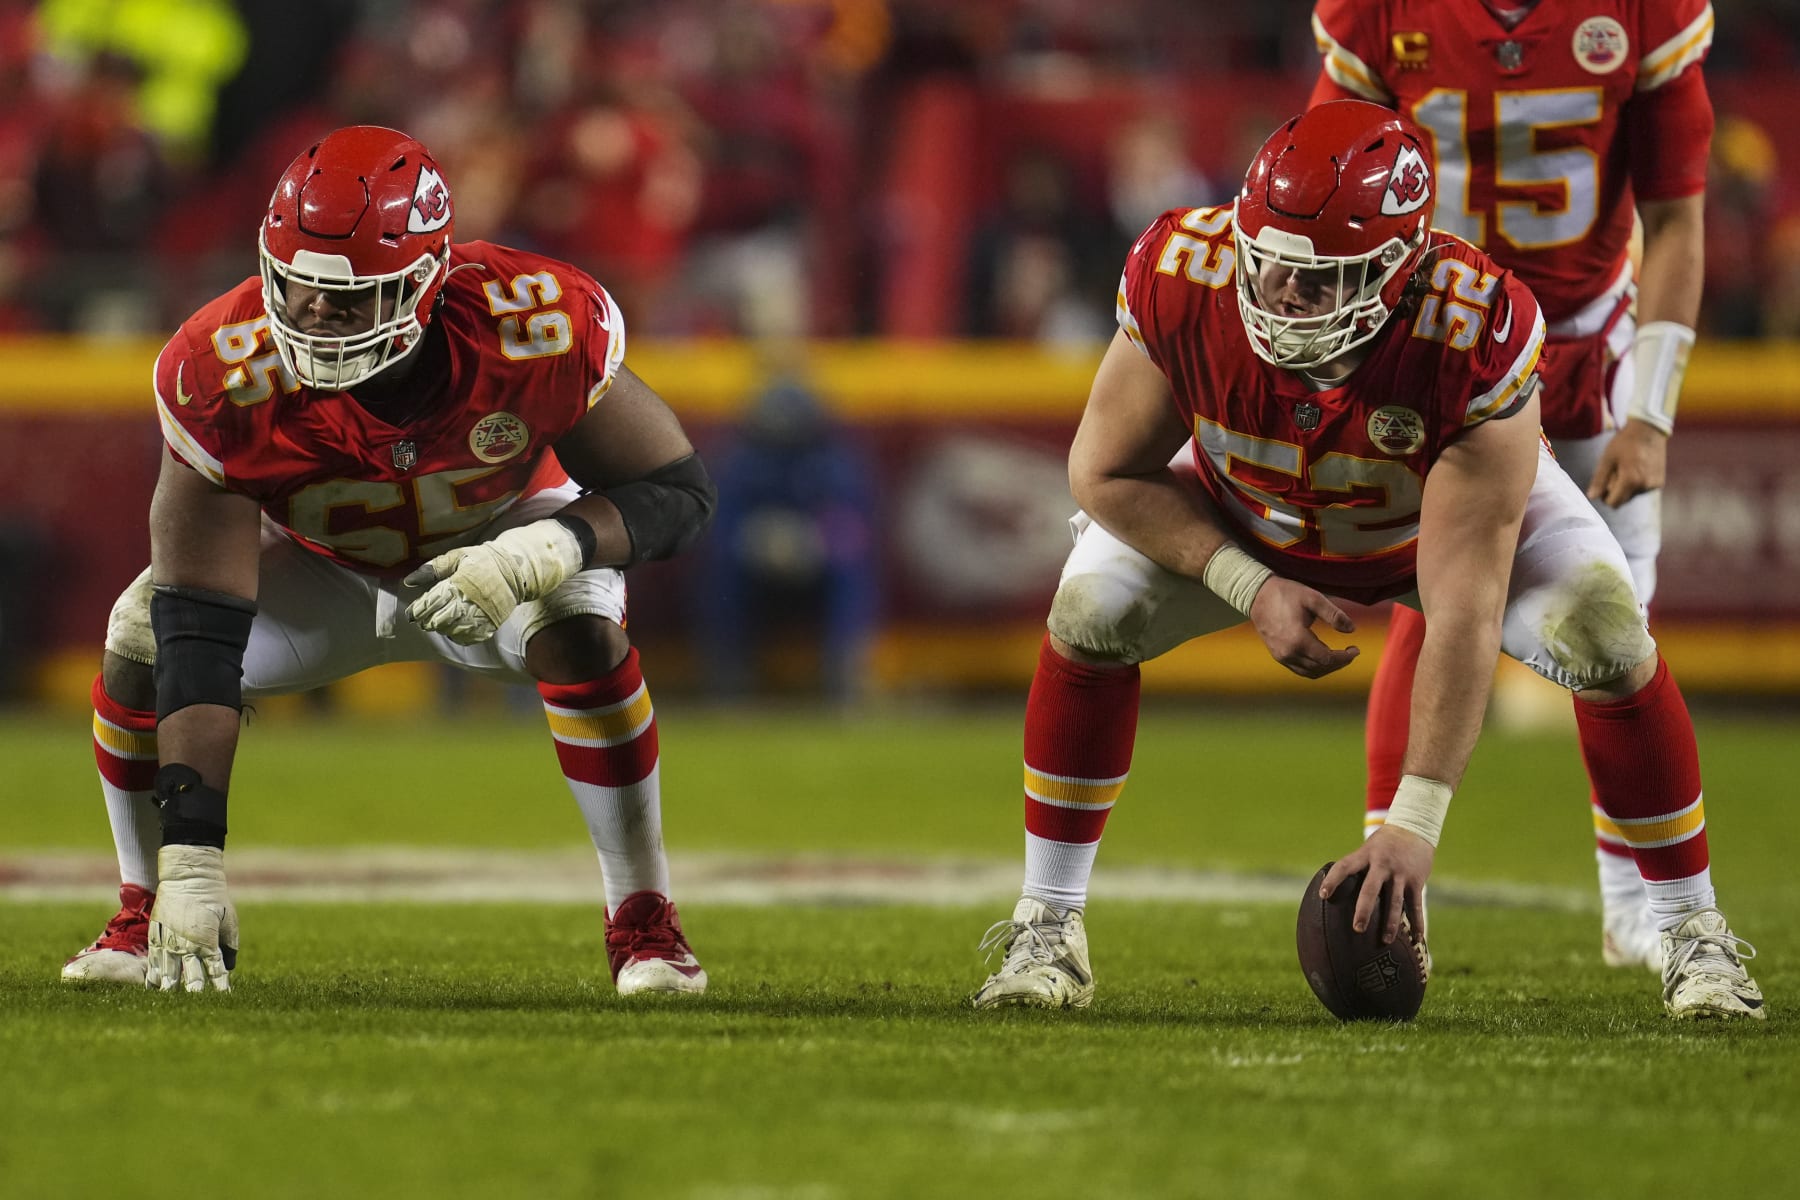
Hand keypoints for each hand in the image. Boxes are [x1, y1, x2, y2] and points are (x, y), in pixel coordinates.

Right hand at [146, 845, 238, 992]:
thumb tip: (230, 964)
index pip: (215, 970)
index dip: (220, 986)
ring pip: (167, 973)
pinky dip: (153, 976)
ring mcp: (168, 941)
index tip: (223, 997)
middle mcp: (186, 945)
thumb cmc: (214, 897)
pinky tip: (153, 987)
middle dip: (195, 992)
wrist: (188, 877)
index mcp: (207, 941)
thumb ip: (229, 942)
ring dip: (170, 989)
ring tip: (171, 1003)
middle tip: (197, 1006)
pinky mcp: (155, 936)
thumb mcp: (229, 919)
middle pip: (190, 977)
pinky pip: (152, 961)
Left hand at [404, 520, 585, 644]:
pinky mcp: (489, 624)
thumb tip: (409, 581)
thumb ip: (433, 568)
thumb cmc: (482, 561)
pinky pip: (467, 638)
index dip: (418, 610)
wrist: (515, 572)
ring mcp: (480, 616)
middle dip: (427, 621)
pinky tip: (454, 629)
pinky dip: (457, 636)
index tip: (411, 613)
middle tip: (422, 619)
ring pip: (451, 631)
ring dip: (441, 629)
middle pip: (438, 620)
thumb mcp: (457, 557)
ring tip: (438, 622)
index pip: (431, 603)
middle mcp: (468, 602)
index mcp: (458, 584)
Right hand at [1247, 577, 1359, 677]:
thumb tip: (1352, 630)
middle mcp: (1288, 652)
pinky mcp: (1278, 655)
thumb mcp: (1313, 598)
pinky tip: (1323, 657)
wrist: (1258, 595)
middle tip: (1351, 653)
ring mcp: (1281, 656)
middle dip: (1339, 663)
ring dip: (1327, 668)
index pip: (1327, 659)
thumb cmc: (1286, 594)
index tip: (1355, 649)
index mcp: (1298, 640)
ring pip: (1310, 672)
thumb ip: (1334, 615)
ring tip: (1339, 657)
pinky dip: (1315, 667)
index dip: (1345, 658)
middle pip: (1320, 668)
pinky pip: (1300, 669)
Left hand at [1321, 826, 1433, 946]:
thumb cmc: (1383, 844)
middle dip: (1364, 909)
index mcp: (1365, 855)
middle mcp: (1382, 864)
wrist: (1414, 828)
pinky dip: (1416, 922)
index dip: (1333, 880)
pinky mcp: (1416, 880)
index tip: (1323, 895)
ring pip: (1395, 901)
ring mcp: (1400, 873)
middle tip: (1357, 929)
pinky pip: (1415, 904)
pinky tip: (1416, 938)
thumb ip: (1356, 868)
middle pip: (1371, 889)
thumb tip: (1334, 892)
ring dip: (1390, 922)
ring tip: (1384, 940)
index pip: (1344, 866)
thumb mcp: (1367, 849)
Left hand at [1586, 419, 1667, 507]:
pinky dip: (1638, 483)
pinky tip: (1637, 467)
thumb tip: (1592, 497)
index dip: (1605, 496)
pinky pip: (1642, 489)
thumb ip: (1599, 479)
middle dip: (1616, 490)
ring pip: (1633, 495)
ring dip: (1627, 486)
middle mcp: (1644, 486)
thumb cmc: (1625, 442)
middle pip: (1623, 500)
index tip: (1604, 483)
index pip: (1613, 503)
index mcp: (1630, 481)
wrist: (1649, 430)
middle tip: (1617, 471)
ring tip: (1628, 467)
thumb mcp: (1607, 459)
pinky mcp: (1659, 482)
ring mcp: (1653, 485)